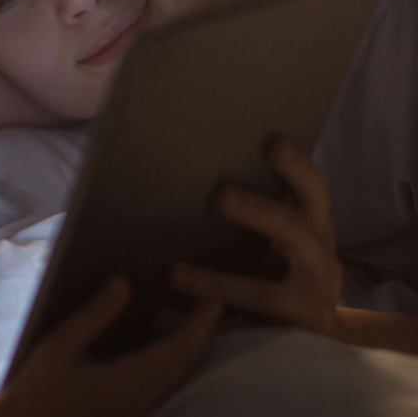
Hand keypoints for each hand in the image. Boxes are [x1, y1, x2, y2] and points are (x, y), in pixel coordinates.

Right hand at [0, 278, 220, 416]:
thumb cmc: (37, 388)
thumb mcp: (59, 344)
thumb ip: (93, 314)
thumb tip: (123, 283)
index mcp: (126, 380)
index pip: (176, 350)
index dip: (199, 324)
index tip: (214, 299)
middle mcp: (139, 399)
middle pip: (184, 365)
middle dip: (201, 333)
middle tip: (209, 301)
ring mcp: (135, 410)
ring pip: (175, 377)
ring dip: (185, 347)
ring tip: (184, 317)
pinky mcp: (128, 413)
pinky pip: (162, 384)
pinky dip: (170, 361)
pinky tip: (156, 344)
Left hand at [169, 139, 342, 336]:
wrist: (315, 335)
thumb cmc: (285, 268)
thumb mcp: (284, 237)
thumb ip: (261, 208)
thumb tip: (198, 165)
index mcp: (314, 229)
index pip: (315, 192)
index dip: (298, 168)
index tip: (275, 143)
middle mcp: (320, 262)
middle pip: (296, 233)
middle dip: (259, 213)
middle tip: (220, 196)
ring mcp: (310, 304)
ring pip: (266, 294)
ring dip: (216, 283)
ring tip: (173, 273)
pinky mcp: (289, 338)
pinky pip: (239, 334)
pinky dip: (200, 326)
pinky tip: (161, 316)